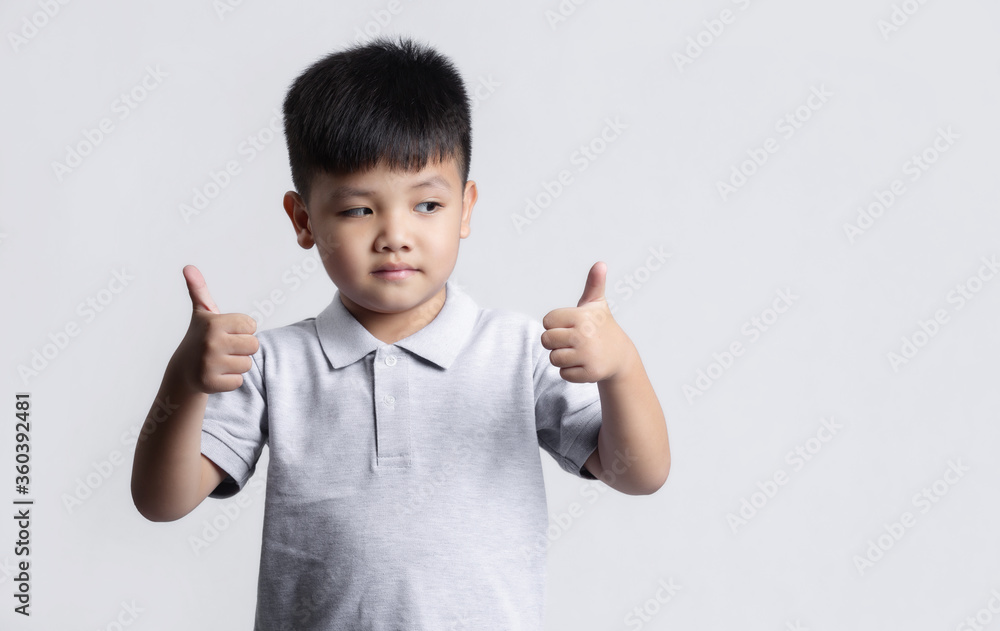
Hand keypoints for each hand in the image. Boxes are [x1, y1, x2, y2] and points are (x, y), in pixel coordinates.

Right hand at [171, 265, 258, 393]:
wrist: (183, 370)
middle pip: (254, 345)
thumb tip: (188, 266)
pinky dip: (230, 380)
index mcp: (214, 323)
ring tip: (220, 361)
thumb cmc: (200, 337)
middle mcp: (211, 342)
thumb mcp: (202, 313)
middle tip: (225, 348)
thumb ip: (199, 289)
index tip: (226, 332)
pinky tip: (217, 375)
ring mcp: (209, 364)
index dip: (242, 330)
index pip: (251, 325)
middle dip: (243, 348)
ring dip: (237, 364)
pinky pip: (239, 381)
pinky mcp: (210, 383)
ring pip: (247, 364)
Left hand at [541, 261, 635, 383]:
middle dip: (555, 342)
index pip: (547, 321)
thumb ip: (594, 284)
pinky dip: (570, 372)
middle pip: (546, 340)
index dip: (555, 324)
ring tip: (578, 352)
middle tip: (571, 341)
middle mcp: (584, 335)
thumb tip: (600, 264)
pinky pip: (563, 374)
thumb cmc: (601, 326)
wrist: (620, 356)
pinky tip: (584, 364)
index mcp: (581, 316)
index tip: (570, 325)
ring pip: (553, 359)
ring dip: (562, 358)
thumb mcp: (597, 304)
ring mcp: (587, 355)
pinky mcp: (589, 373)